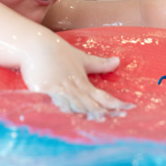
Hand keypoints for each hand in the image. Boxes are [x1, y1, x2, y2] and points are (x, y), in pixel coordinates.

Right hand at [20, 41, 134, 119]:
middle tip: (122, 116)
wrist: (36, 45)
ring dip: (89, 114)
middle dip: (106, 112)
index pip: (103, 96)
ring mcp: (59, 89)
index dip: (116, 103)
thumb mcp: (81, 58)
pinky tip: (74, 116)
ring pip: (77, 107)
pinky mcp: (45, 91)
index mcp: (83, 81)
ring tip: (102, 120)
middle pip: (92, 105)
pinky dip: (67, 111)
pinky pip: (57, 104)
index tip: (130, 107)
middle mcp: (73, 87)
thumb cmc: (58, 52)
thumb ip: (99, 64)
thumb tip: (118, 61)